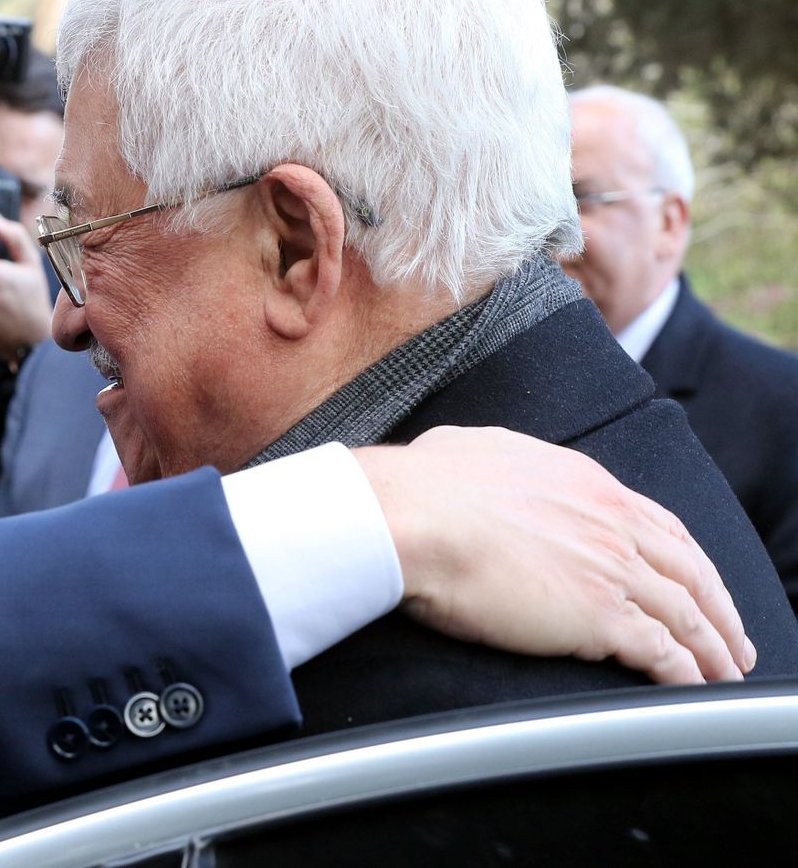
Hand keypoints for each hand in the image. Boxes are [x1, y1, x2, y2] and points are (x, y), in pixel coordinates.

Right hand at [355, 425, 754, 685]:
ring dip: (713, 648)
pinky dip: (685, 673)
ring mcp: (610, 567)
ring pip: (687, 613)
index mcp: (584, 482)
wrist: (405, 515)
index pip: (659, 524)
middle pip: (690, 570)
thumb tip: (480, 461)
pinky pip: (662, 652)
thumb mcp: (472, 449)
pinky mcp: (599, 615)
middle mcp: (609, 521)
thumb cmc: (421, 485)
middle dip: (718, 608)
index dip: (686, 558)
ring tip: (723, 673)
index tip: (695, 579)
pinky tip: (690, 687)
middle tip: (730, 638)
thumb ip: (498, 460)